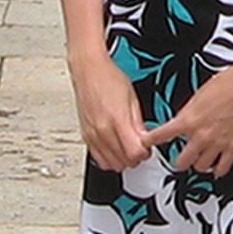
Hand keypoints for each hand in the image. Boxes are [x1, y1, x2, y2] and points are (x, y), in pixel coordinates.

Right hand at [69, 53, 150, 172]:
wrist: (88, 70)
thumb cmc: (109, 78)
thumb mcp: (132, 99)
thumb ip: (139, 123)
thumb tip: (145, 140)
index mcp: (117, 119)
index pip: (134, 153)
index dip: (144, 152)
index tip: (147, 146)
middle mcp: (102, 130)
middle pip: (123, 162)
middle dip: (135, 157)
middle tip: (139, 145)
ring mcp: (92, 134)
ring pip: (110, 164)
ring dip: (122, 160)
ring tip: (127, 147)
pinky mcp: (85, 135)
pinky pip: (98, 158)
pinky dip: (109, 158)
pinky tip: (115, 148)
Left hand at [143, 61, 232, 179]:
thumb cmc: (228, 82)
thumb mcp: (199, 95)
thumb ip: (190, 111)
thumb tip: (186, 116)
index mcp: (188, 119)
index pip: (161, 136)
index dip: (150, 142)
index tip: (145, 144)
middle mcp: (201, 135)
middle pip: (181, 160)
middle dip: (177, 161)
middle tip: (177, 160)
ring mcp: (217, 143)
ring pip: (200, 167)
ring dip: (197, 165)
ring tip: (197, 163)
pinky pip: (223, 167)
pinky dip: (218, 171)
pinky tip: (216, 169)